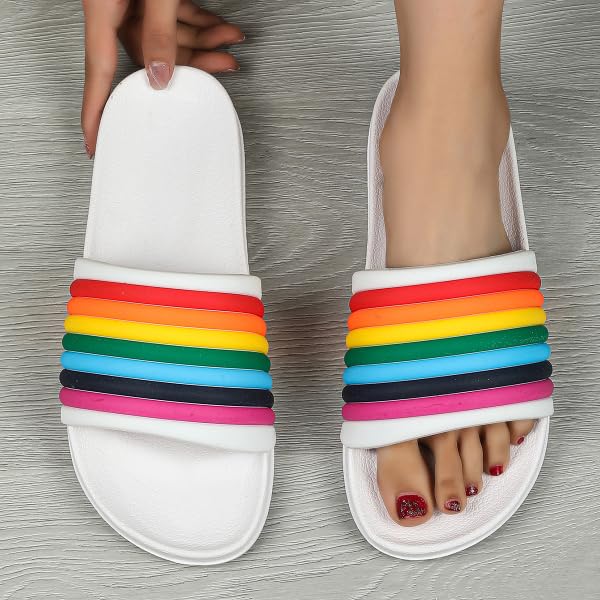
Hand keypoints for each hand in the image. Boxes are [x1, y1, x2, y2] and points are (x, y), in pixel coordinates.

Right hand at [81, 0, 243, 156]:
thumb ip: (160, 31)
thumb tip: (161, 74)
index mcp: (103, 10)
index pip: (99, 76)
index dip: (95, 113)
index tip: (96, 141)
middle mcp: (114, 7)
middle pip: (150, 55)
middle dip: (190, 65)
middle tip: (220, 69)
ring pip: (168, 36)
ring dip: (203, 42)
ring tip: (228, 44)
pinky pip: (173, 15)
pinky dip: (198, 22)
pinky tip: (219, 29)